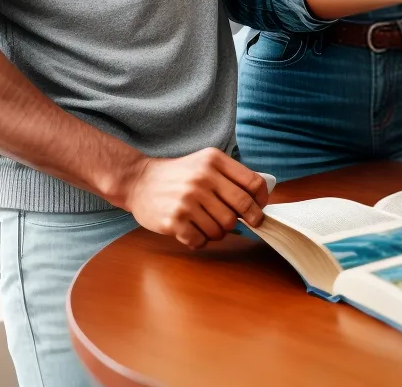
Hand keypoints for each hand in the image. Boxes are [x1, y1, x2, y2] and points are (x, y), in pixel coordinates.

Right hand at [119, 148, 270, 248]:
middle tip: (250, 223)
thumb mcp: (206, 162)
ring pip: (224, 228)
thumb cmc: (180, 175)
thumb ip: (231, 175)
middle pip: (242, 207)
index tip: (261, 207)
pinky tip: (195, 231)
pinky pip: (202, 240)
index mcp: (214, 161)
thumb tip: (259, 198)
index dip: (262, 198)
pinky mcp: (174, 221)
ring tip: (211, 224)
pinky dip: (202, 240)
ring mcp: (188, 201)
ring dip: (221, 231)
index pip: (252, 182)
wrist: (139, 181)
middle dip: (251, 219)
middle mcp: (202, 178)